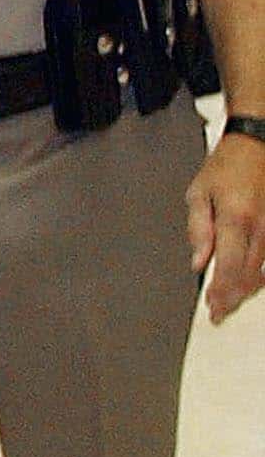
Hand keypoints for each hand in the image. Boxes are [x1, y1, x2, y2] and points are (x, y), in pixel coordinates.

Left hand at [186, 130, 264, 323]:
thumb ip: (198, 230)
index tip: (211, 307)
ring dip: (246, 289)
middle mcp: (259, 226)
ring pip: (262, 270)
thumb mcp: (199, 193)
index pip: (228, 268)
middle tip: (219, 313)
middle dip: (233, 298)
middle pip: (248, 275)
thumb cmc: (226, 165)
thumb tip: (199, 262)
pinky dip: (260, 274)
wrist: (256, 143)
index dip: (221, 292)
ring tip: (231, 302)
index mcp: (235, 219)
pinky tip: (251, 282)